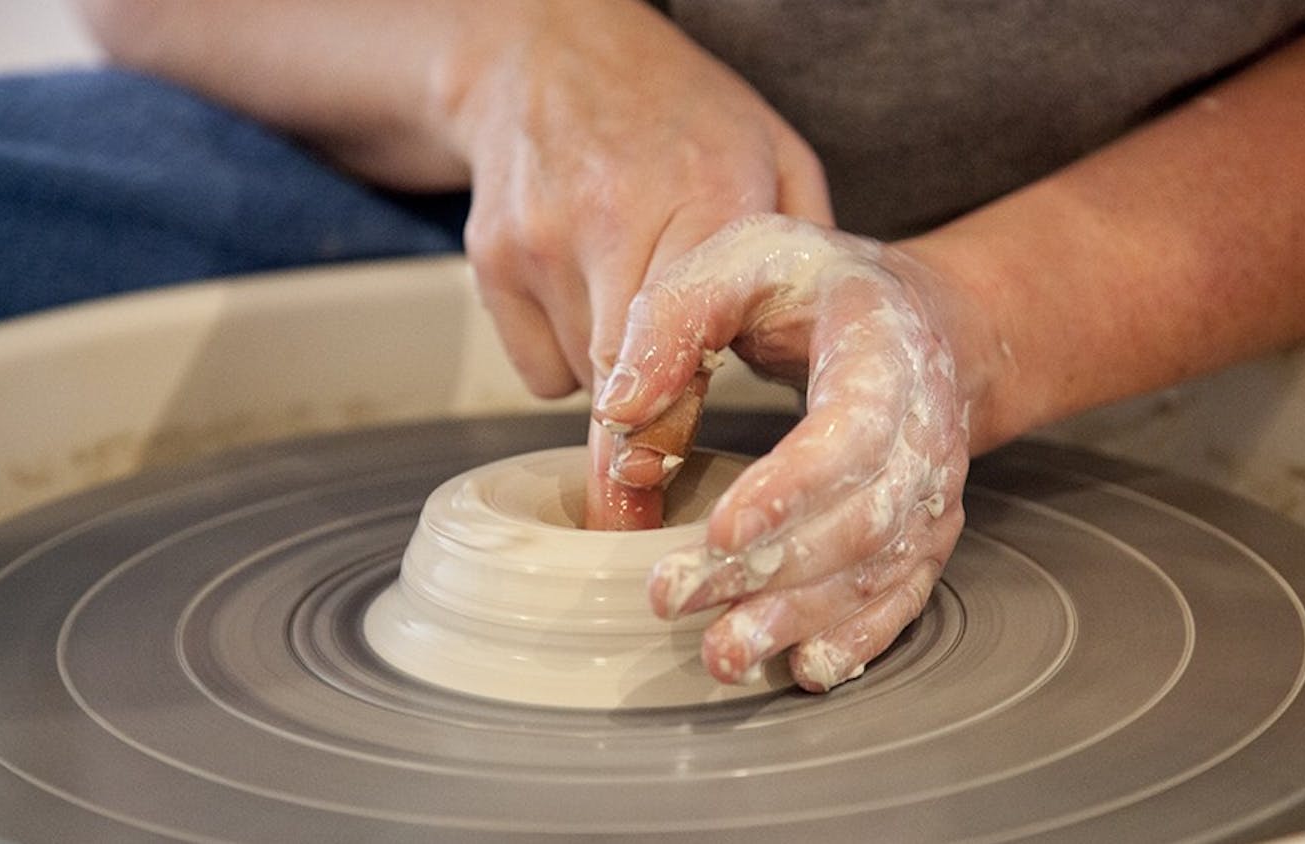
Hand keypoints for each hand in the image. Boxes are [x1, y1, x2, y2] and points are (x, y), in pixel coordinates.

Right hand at [448, 1, 830, 396]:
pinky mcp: (492, 262)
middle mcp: (613, 217)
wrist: (548, 54)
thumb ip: (806, 249)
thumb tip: (812, 350)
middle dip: (655, 422)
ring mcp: (541, 241)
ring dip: (618, 379)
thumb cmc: (675, 109)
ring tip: (633, 302)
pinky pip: (538, 373)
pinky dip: (565, 361)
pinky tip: (585, 299)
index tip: (675, 467)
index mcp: (706, 192)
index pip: (688, 333)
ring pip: (585, 384)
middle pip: (625, 383)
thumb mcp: (773, 151)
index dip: (682, 412)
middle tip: (677, 427)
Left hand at [593, 214, 970, 691]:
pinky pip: (902, 595)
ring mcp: (933, 489)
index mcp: (886, 350)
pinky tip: (806, 669)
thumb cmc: (819, 286)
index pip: (851, 430)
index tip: (721, 530)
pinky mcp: (922, 532)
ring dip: (800, 617)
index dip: (793, 487)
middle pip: (859, 517)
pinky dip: (859, 638)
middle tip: (677, 599)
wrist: (922, 320)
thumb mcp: (743, 257)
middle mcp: (925, 428)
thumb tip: (619, 411)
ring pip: (877, 569)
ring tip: (723, 654)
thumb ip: (673, 319)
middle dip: (770, 569)